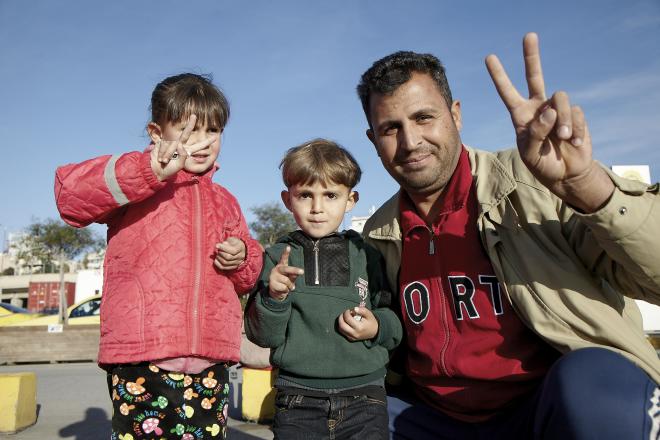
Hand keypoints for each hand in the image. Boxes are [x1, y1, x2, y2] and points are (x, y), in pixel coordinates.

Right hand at [150, 114, 218, 181]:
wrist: (155, 170)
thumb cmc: (168, 170)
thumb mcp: (179, 165)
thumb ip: (183, 156)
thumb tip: (181, 145)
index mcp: (186, 152)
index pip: (198, 146)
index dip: (206, 142)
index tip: (215, 137)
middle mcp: (180, 146)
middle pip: (186, 134)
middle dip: (190, 124)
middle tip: (194, 115)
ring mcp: (171, 143)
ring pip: (172, 144)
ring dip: (168, 154)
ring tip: (164, 161)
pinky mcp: (161, 142)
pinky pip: (163, 145)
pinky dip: (162, 153)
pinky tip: (160, 158)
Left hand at [214, 237, 245, 270]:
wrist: (241, 249)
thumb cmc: (234, 243)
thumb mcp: (232, 240)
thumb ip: (227, 242)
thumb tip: (223, 244)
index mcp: (241, 248)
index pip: (233, 250)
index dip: (223, 248)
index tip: (217, 245)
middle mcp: (240, 257)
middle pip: (228, 257)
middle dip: (220, 253)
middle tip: (218, 250)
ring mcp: (237, 263)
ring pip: (225, 263)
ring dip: (219, 258)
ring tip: (218, 254)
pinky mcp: (233, 267)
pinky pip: (224, 267)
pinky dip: (218, 264)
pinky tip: (216, 259)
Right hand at [268, 246, 303, 300]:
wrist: (276, 292)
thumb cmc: (285, 283)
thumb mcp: (290, 278)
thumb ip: (293, 275)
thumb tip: (296, 273)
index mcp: (282, 266)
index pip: (284, 258)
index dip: (286, 253)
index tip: (288, 247)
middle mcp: (277, 269)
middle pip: (286, 269)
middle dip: (294, 270)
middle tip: (302, 272)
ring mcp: (273, 276)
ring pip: (286, 281)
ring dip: (290, 286)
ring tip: (288, 287)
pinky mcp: (272, 283)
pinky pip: (284, 287)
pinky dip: (286, 290)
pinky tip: (283, 289)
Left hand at [337, 307, 377, 341]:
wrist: (375, 332)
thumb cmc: (371, 321)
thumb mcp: (369, 314)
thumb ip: (362, 310)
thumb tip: (354, 309)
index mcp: (359, 327)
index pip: (348, 319)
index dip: (346, 313)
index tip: (349, 310)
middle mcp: (354, 333)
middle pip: (342, 325)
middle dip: (341, 317)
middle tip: (344, 313)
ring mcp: (352, 337)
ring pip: (340, 329)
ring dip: (340, 322)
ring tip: (345, 317)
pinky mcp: (351, 339)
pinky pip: (343, 332)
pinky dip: (342, 326)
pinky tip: (346, 323)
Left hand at [485, 33, 613, 211]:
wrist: (566, 173)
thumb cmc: (542, 163)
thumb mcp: (530, 153)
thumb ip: (536, 133)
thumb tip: (548, 111)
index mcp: (521, 115)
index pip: (507, 93)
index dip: (499, 76)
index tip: (490, 57)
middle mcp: (538, 108)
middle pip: (534, 76)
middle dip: (532, 56)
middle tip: (529, 36)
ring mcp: (557, 109)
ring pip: (559, 98)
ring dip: (561, 119)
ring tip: (562, 138)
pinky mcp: (574, 114)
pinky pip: (575, 113)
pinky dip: (574, 129)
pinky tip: (573, 142)